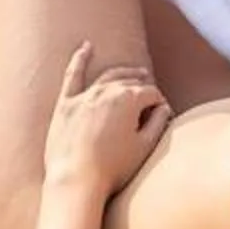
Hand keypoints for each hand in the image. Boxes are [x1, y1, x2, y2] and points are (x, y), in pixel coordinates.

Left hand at [42, 41, 167, 198]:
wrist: (75, 181)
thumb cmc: (113, 168)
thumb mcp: (144, 147)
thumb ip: (158, 123)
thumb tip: (164, 108)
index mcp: (129, 99)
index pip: (151, 94)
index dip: (160, 104)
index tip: (164, 116)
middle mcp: (106, 91)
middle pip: (131, 83)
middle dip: (144, 88)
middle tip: (152, 95)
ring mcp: (84, 96)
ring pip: (107, 76)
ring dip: (124, 72)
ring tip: (136, 73)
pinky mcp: (65, 104)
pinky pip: (73, 75)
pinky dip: (80, 58)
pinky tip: (86, 47)